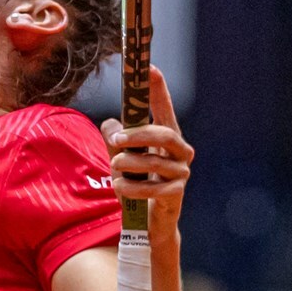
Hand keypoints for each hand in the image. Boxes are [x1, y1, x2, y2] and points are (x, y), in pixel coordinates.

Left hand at [100, 65, 193, 230]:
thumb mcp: (120, 157)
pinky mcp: (176, 194)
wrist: (148, 223)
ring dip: (127, 163)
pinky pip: (151, 187)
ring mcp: (181, 172)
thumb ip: (115, 138)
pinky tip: (119, 187)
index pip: (165, 108)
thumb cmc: (136, 183)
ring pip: (154, 161)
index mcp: (167, 136)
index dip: (159, 88)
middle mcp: (180, 151)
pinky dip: (130, 186)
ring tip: (114, 166)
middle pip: (164, 133)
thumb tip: (111, 125)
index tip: (149, 67)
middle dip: (137, 134)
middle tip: (115, 138)